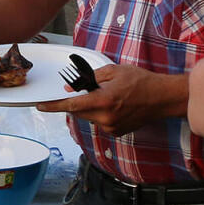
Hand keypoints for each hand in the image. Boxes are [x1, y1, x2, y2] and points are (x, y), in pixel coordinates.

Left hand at [36, 64, 186, 135]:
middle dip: (77, 102)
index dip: (53, 106)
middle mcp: (105, 118)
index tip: (40, 106)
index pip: (71, 106)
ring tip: (109, 96)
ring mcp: (111, 127)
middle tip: (88, 90)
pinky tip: (115, 105)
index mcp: (102, 101)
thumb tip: (71, 88)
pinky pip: (100, 122)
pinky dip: (100, 113)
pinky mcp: (116, 132)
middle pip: (78, 112)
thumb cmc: (140, 81)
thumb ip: (89, 79)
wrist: (163, 98)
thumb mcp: (113, 72)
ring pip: (89, 117)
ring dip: (90, 108)